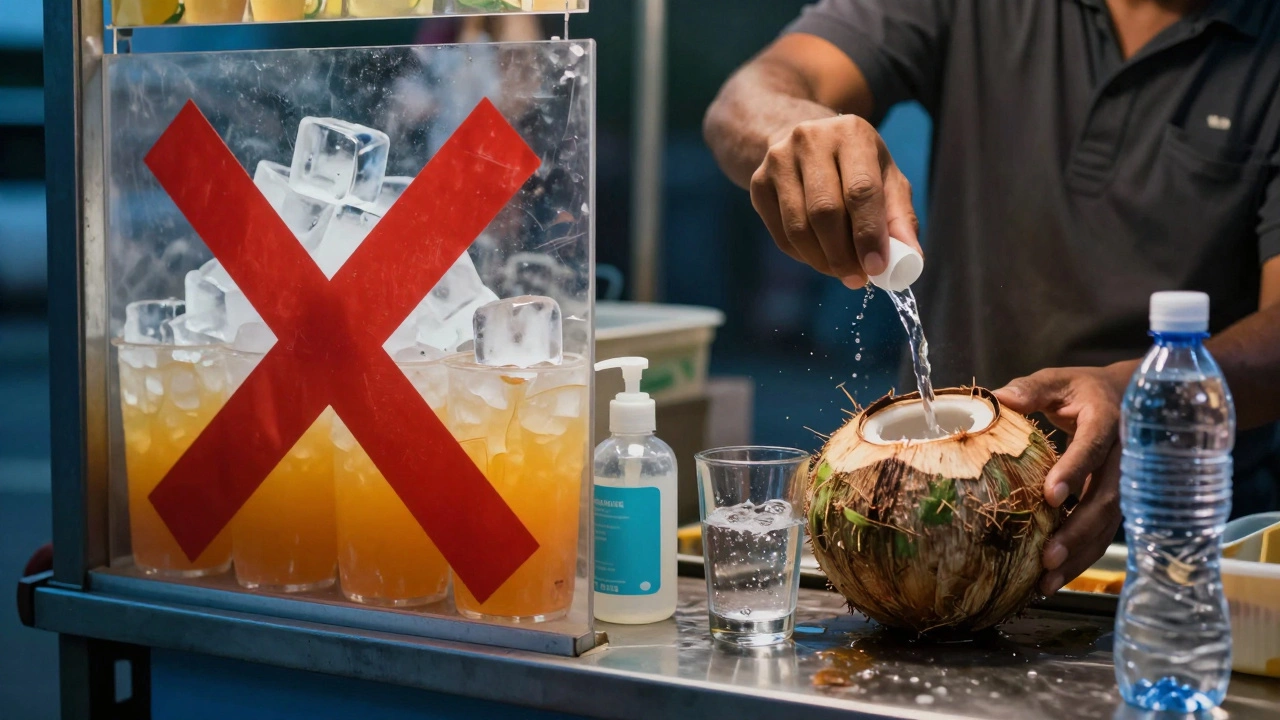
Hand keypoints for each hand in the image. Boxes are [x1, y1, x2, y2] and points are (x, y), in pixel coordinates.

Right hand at [749, 115, 920, 287]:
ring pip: (798, 228)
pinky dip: (804, 256)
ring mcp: (778, 161)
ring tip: (842, 272)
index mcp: (851, 134)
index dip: (869, 234)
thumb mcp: (886, 178)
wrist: (803, 141)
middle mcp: (810, 140)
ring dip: (823, 260)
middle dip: (843, 254)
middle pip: (825, 211)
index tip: (877, 268)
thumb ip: (900, 217)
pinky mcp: (758, 183)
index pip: (861, 190)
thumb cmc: (855, 165)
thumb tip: (910, 259)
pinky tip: (820, 256)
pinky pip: (781, 235)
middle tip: (858, 279)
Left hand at [994, 365, 1131, 594]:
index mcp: (1106, 420)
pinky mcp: (1117, 501)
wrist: (1125, 398)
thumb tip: (995, 400)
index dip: (1074, 472)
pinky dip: (1081, 556)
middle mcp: (1122, 456)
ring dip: (1080, 555)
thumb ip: (1029, 389)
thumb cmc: (1082, 390)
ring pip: (1107, 524)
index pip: (1092, 448)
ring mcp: (1124, 482)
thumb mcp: (1057, 380)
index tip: (1051, 497)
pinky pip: (1102, 532)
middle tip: (1048, 557)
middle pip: (1105, 499)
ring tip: (1047, 581)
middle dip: (1078, 532)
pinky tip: (1054, 577)